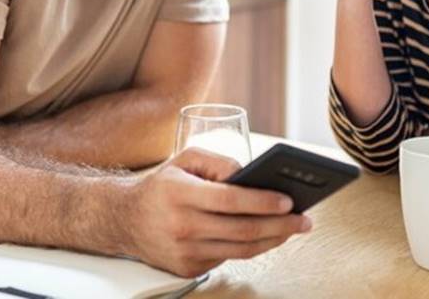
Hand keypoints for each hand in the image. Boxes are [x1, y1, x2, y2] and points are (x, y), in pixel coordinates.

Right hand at [124, 147, 311, 277]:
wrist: (125, 220)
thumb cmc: (162, 186)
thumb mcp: (184, 160)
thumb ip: (218, 162)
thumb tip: (250, 175)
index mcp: (179, 194)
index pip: (229, 200)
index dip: (261, 201)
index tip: (288, 200)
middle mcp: (182, 226)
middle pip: (242, 230)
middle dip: (280, 226)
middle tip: (304, 220)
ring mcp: (185, 251)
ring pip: (241, 249)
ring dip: (273, 240)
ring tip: (293, 228)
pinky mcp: (188, 268)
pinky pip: (228, 258)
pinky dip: (252, 248)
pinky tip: (269, 236)